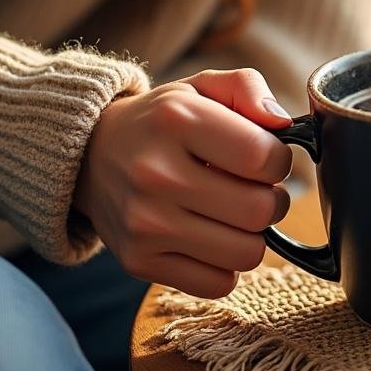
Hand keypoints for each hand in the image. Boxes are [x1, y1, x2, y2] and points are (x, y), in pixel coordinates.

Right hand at [74, 69, 294, 297]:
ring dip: (251, 236)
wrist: (89, 157)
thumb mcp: (201, 87)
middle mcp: (155, 173)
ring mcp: (144, 223)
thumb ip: (248, 89)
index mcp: (176, 120)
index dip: (279, 161)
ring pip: (247, 253)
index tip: (264, 159)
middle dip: (270, 200)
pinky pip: (219, 284)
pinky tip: (208, 238)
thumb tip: (281, 125)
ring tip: (230, 214)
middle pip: (261, 211)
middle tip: (251, 189)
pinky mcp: (139, 262)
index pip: (264, 158)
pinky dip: (225, 266)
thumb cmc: (162, 123)